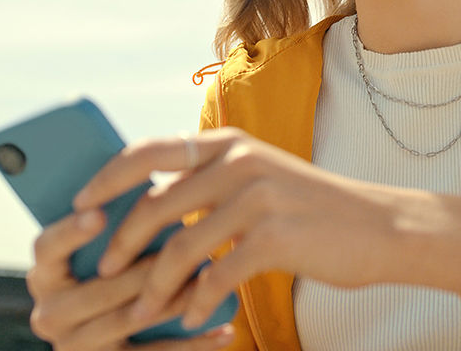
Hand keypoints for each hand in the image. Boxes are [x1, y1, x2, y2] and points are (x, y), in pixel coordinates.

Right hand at [26, 207, 236, 350]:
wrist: (128, 336)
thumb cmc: (128, 269)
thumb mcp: (116, 246)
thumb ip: (121, 219)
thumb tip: (157, 170)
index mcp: (47, 273)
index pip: (46, 248)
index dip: (70, 231)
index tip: (99, 213)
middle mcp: (50, 312)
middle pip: (96, 289)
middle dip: (144, 269)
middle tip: (185, 246)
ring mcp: (75, 345)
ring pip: (127, 320)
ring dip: (174, 301)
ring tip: (212, 282)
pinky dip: (191, 344)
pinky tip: (225, 330)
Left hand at [73, 127, 460, 328]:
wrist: (381, 227)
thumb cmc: (313, 210)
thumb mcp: (260, 178)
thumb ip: (211, 183)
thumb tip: (148, 204)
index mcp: (229, 143)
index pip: (148, 151)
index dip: (106, 178)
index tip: (79, 206)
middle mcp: (239, 161)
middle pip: (154, 204)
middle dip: (121, 244)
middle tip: (104, 273)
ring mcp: (258, 197)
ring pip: (179, 246)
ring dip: (154, 287)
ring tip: (142, 312)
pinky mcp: (274, 236)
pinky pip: (216, 276)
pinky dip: (196, 302)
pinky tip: (191, 318)